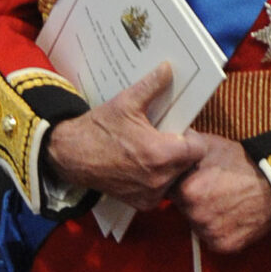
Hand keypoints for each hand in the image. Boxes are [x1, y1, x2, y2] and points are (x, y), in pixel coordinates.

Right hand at [44, 64, 202, 210]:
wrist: (71, 156)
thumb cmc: (99, 129)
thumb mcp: (125, 103)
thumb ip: (152, 86)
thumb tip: (169, 68)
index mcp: (159, 153)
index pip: (198, 149)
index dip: (191, 138)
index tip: (177, 131)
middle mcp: (159, 178)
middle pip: (189, 163)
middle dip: (181, 150)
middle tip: (163, 139)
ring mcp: (151, 194)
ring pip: (177, 177)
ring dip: (171, 166)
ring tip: (152, 152)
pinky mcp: (143, 203)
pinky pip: (162, 190)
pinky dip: (158, 179)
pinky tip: (143, 166)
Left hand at [170, 135, 270, 253]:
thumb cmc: (244, 163)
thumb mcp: (209, 146)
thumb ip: (183, 151)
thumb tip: (165, 148)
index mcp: (187, 190)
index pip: (169, 190)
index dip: (182, 184)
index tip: (195, 180)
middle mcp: (195, 215)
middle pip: (182, 209)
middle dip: (192, 200)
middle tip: (214, 189)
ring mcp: (209, 232)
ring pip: (197, 224)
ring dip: (205, 216)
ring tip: (225, 201)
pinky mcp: (223, 245)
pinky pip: (213, 238)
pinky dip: (220, 230)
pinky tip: (231, 215)